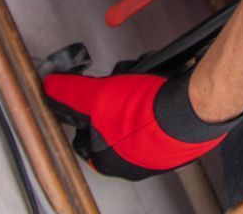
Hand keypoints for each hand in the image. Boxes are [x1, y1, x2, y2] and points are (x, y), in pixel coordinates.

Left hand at [44, 69, 242, 179]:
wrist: (192, 109)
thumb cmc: (147, 112)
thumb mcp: (99, 96)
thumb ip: (71, 93)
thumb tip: (50, 86)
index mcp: (108, 161)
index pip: (84, 138)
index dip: (85, 112)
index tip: (91, 95)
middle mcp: (133, 163)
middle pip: (113, 124)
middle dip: (116, 99)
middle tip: (124, 83)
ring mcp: (160, 152)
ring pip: (139, 117)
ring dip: (140, 95)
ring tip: (148, 80)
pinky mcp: (182, 138)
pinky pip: (166, 116)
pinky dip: (164, 98)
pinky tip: (166, 85)